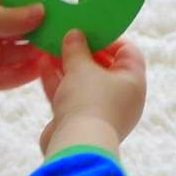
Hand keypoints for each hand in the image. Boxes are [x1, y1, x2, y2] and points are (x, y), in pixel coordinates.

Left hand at [0, 0, 47, 108]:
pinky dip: (21, 74)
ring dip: (31, 54)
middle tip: (62, 32)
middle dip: (34, 32)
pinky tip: (39, 70)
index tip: (54, 8)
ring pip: (10, 54)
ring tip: (56, 52)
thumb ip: (12, 17)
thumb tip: (42, 11)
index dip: (28, 6)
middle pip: (11, 30)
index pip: (5, 2)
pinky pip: (4, 75)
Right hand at [38, 29, 146, 156]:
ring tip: (48, 48)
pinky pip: (72, 97)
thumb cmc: (88, 102)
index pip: (128, 52)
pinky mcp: (81, 122)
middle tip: (64, 37)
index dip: (109, 38)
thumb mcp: (81, 67)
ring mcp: (102, 111)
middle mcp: (122, 97)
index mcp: (133, 82)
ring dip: (67, 66)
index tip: (88, 29)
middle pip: (104, 67)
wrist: (75, 145)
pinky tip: (42, 66)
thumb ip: (77, 48)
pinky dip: (59, 82)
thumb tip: (74, 34)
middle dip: (82, 51)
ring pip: (84, 82)